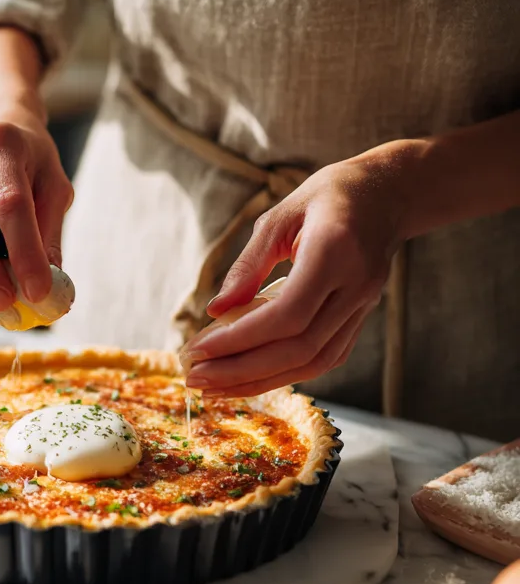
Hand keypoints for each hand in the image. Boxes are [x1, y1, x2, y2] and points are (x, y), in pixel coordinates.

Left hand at [182, 142, 422, 395]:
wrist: (388, 196)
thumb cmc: (326, 198)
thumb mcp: (278, 217)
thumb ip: (247, 266)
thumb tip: (215, 311)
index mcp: (334, 251)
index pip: (288, 315)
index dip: (240, 339)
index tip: (198, 349)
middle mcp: (355, 286)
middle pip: (298, 348)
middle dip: (241, 370)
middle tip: (195, 377)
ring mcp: (363, 307)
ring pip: (313, 362)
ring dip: (259, 382)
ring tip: (214, 388)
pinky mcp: (361, 319)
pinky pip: (323, 359)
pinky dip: (283, 374)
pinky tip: (246, 378)